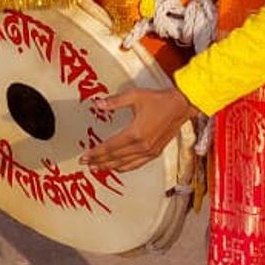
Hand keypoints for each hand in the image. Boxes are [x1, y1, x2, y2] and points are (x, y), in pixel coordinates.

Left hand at [80, 87, 199, 172]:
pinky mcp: (155, 152)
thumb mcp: (134, 96)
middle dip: (99, 161)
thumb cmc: (159, 100)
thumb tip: (97, 104)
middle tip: (85, 164)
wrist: (181, 106)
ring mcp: (150, 151)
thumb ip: (114, 101)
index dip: (96, 152)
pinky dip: (126, 167)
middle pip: (116, 158)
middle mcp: (142, 146)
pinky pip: (138, 164)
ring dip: (110, 167)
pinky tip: (119, 168)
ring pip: (126, 164)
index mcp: (135, 133)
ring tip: (97, 168)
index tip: (84, 156)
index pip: (110, 147)